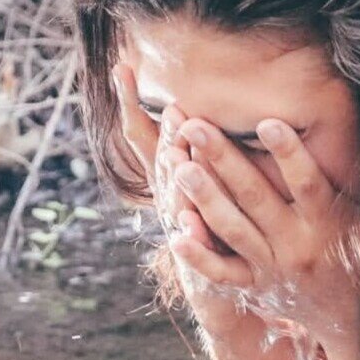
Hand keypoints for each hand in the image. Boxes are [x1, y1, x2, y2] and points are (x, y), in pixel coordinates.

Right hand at [111, 63, 247, 335]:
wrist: (233, 289)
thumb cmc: (229, 224)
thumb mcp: (226, 177)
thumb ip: (218, 137)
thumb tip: (198, 83)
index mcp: (176, 177)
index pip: (148, 136)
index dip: (132, 104)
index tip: (126, 69)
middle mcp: (171, 202)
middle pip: (163, 165)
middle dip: (165, 136)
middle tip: (172, 107)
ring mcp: (182, 234)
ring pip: (173, 205)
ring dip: (173, 183)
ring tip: (176, 158)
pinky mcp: (201, 267)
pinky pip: (193, 256)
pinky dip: (189, 246)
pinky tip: (184, 234)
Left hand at [167, 104, 359, 359]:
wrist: (349, 315)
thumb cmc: (354, 251)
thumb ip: (343, 184)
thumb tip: (346, 130)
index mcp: (328, 223)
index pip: (307, 183)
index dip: (289, 154)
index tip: (267, 123)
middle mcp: (297, 244)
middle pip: (256, 197)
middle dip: (224, 159)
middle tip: (194, 127)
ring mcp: (272, 267)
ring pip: (232, 230)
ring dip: (204, 197)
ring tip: (180, 167)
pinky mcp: (254, 286)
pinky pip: (222, 274)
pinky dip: (199, 258)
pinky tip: (176, 236)